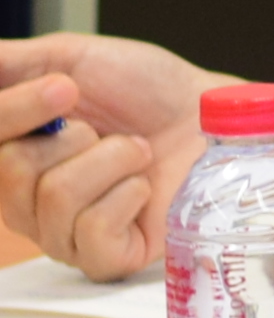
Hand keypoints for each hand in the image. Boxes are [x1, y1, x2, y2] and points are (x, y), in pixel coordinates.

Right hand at [0, 34, 236, 279]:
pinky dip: (127, 194)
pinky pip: (92, 230)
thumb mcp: (69, 59)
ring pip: (55, 196)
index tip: (65, 87)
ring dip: (112, 159)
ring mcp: (59, 234)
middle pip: (10, 170)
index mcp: (7, 153)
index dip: (15, 111)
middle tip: (106, 129)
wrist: (210, 115)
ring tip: (136, 152)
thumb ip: (8, 64)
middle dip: (75, 136)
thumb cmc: (145, 89)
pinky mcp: (103, 259)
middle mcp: (22, 200)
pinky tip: (144, 186)